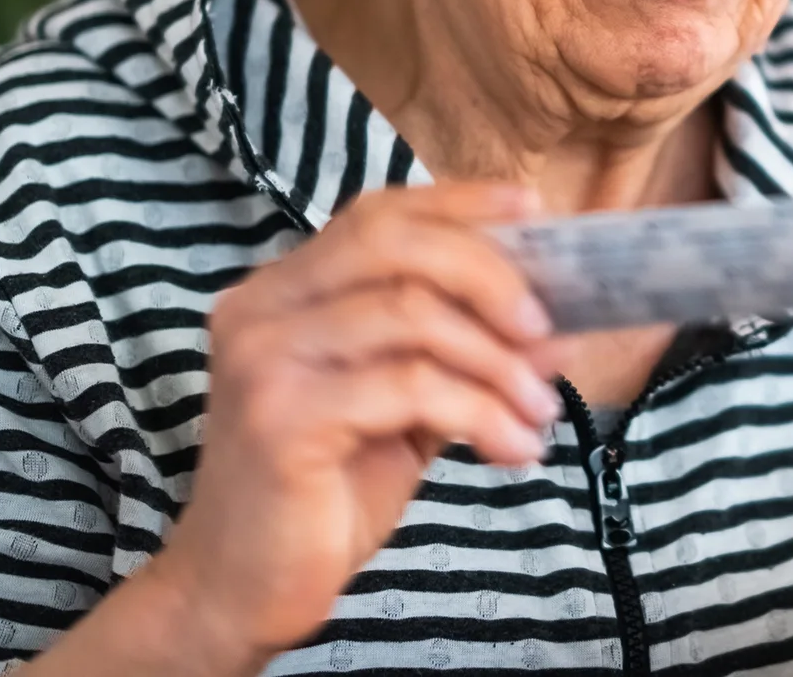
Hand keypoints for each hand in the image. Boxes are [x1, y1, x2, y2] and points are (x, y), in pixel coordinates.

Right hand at [141, 182, 562, 672]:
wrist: (241, 588)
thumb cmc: (323, 492)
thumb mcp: (404, 409)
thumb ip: (460, 356)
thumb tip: (551, 328)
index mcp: (284, 291)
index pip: (376, 214)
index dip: (459, 204)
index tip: (532, 209)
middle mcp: (262, 309)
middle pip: (393, 244)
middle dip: (488, 276)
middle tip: (545, 330)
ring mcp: (265, 359)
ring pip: (411, 314)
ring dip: (498, 362)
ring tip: (538, 413)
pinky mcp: (282, 417)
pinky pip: (409, 387)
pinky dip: (479, 412)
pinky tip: (510, 449)